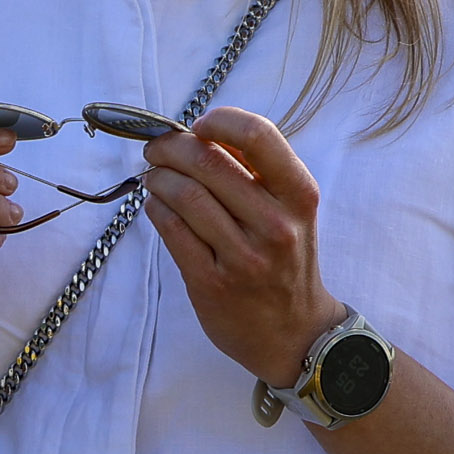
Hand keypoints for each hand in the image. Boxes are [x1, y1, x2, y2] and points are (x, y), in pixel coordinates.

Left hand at [142, 107, 343, 384]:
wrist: (295, 334)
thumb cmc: (286, 260)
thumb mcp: (291, 211)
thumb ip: (256, 171)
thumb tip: (202, 131)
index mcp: (299, 195)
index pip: (259, 135)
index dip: (219, 120)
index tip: (198, 125)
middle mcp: (276, 224)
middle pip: (207, 161)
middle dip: (170, 147)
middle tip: (157, 149)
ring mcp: (243, 256)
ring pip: (184, 193)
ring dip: (158, 177)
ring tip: (154, 176)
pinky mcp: (211, 283)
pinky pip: (171, 229)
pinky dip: (155, 207)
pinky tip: (157, 205)